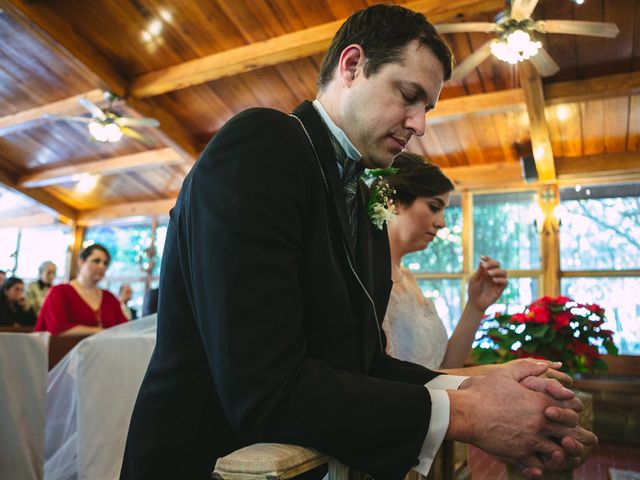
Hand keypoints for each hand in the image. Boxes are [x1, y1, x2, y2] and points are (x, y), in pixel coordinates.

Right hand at [448, 361, 595, 477]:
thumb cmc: (483, 392)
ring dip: (562, 453)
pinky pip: (539, 465)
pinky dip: (541, 466)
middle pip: (570, 432)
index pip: (570, 408)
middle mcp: (541, 422)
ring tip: (565, 454)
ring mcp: (531, 439)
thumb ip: (528, 368)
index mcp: (540, 401)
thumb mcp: (506, 373)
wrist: (466, 412)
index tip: (576, 414)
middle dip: (579, 436)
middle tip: (588, 439)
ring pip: (558, 452)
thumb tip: (546, 365)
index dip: (574, 411)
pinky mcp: (519, 454)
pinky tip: (541, 465)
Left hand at [467, 256, 506, 311]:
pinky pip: (505, 281)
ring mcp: (497, 281)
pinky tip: (493, 280)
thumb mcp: (475, 279)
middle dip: (493, 263)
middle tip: (486, 267)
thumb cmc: (473, 290)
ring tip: (489, 274)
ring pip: (504, 272)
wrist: (476, 303)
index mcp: (486, 271)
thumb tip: (482, 261)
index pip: (489, 262)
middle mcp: (493, 275)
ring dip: (497, 271)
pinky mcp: (501, 288)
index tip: (482, 257)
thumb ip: (479, 271)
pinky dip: (500, 279)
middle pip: (498, 264)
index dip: (487, 258)